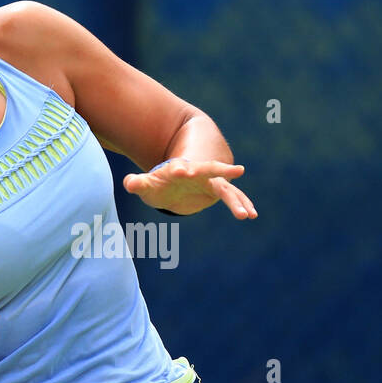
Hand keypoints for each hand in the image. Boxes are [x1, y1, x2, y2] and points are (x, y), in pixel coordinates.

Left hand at [122, 158, 257, 218]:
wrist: (175, 178)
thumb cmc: (159, 183)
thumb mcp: (147, 185)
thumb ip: (138, 183)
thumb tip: (129, 182)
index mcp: (178, 168)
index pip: (180, 167)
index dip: (180, 168)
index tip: (180, 170)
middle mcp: (197, 172)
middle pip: (210, 169)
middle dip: (220, 171)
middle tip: (237, 171)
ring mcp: (209, 181)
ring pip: (226, 188)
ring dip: (236, 200)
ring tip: (245, 215)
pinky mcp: (217, 190)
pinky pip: (233, 197)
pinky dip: (242, 205)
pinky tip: (252, 215)